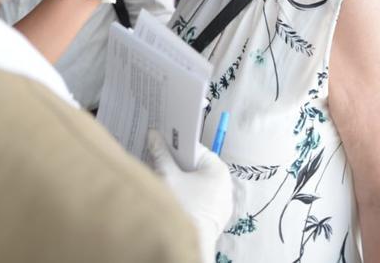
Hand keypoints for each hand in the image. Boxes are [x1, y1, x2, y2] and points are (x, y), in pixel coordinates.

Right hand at [146, 130, 232, 262]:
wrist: (192, 244)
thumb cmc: (183, 207)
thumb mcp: (168, 176)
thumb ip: (161, 154)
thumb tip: (154, 135)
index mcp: (218, 169)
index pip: (195, 149)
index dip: (177, 145)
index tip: (163, 144)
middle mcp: (226, 183)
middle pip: (197, 166)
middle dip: (178, 165)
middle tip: (160, 164)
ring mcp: (223, 201)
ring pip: (199, 183)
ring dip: (183, 181)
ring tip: (167, 182)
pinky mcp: (217, 216)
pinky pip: (202, 198)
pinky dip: (190, 196)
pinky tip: (177, 198)